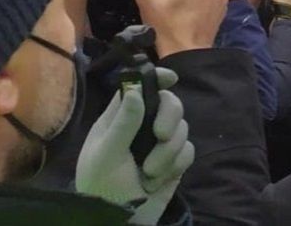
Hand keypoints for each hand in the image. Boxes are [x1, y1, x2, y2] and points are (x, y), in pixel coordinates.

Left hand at [76, 68, 194, 225]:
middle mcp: (141, 127)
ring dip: (168, 152)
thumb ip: (123, 123)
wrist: (119, 222)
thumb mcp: (106, 155)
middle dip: (169, 118)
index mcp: (119, 120)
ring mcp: (159, 144)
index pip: (138, 88)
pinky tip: (159, 180)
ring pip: (181, 128)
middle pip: (169, 103)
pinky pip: (188, 150)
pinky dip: (176, 164)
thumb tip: (136, 89)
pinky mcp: (174, 162)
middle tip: (160, 136)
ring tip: (149, 173)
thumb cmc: (102, 187)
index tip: (170, 78)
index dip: (155, 79)